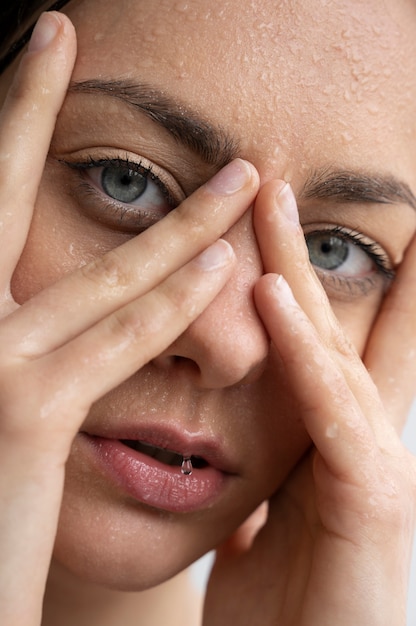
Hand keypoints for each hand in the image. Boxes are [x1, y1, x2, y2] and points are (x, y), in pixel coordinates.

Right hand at [0, 13, 259, 624]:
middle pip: (0, 193)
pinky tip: (227, 265)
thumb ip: (6, 316)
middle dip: (29, 105)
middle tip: (57, 32)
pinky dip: (173, 303)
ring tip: (243, 176)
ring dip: (181, 222)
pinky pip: (115, 342)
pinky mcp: (28, 413)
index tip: (23, 59)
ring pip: (97, 271)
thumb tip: (32, 271)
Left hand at [204, 181, 415, 624]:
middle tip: (282, 185)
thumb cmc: (285, 606)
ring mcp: (374, 463)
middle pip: (337, 324)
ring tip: (277, 199)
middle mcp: (362, 439)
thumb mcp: (264, 525)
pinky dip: (302, 351)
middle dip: (308, 252)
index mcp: (335, 442)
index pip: (333, 346)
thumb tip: (235, 461)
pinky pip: (328, 408)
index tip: (290, 231)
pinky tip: (273, 296)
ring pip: (338, 348)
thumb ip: (261, 482)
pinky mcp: (369, 499)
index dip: (320, 286)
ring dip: (303, 272)